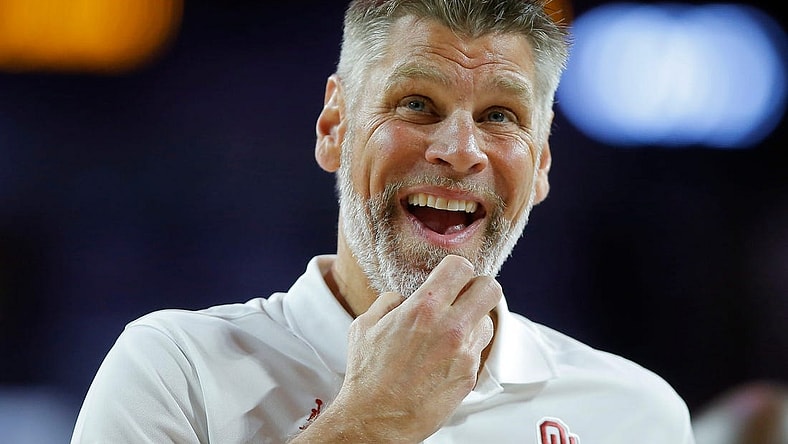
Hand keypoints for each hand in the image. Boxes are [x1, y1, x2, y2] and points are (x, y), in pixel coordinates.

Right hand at [295, 254, 500, 442]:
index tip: (451, 277)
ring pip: (488, 320)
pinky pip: (479, 350)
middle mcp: (451, 327)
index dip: (456, 269)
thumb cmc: (368, 375)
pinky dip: (467, 348)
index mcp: (424, 307)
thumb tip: (404, 297)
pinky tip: (445, 356)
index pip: (461, 267)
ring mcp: (464, 353)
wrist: (376, 419)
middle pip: (490, 288)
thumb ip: (389, 301)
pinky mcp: (469, 375)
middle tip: (464, 296)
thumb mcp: (365, 325)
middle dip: (478, 287)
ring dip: (473, 320)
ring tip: (451, 331)